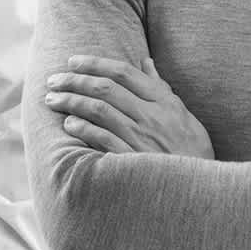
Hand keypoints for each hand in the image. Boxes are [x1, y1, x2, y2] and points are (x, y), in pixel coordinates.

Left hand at [45, 56, 211, 158]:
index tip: (73, 61)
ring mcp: (139, 137)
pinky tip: (68, 124)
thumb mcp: (183, 114)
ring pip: (98, 110)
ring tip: (52, 99)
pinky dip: (81, 129)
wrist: (198, 188)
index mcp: (163, 101)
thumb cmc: (191, 150)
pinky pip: (100, 138)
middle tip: (54, 79)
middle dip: (74, 80)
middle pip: (105, 88)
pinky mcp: (129, 159)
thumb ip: (161, 88)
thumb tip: (146, 62)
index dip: (95, 63)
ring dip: (70, 101)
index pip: (123, 72)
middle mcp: (150, 116)